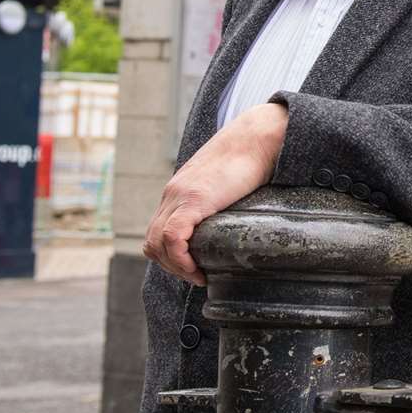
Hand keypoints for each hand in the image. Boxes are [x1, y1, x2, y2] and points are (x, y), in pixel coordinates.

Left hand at [143, 103, 287, 285]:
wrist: (259, 136)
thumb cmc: (252, 157)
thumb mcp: (227, 182)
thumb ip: (221, 198)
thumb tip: (236, 216)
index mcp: (178, 191)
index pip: (157, 231)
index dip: (170, 255)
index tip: (193, 267)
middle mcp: (173, 194)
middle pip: (152, 241)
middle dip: (171, 266)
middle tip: (196, 276)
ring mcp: (180, 196)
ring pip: (157, 243)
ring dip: (175, 266)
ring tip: (198, 275)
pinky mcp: (194, 199)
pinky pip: (173, 237)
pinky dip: (181, 259)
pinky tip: (198, 268)